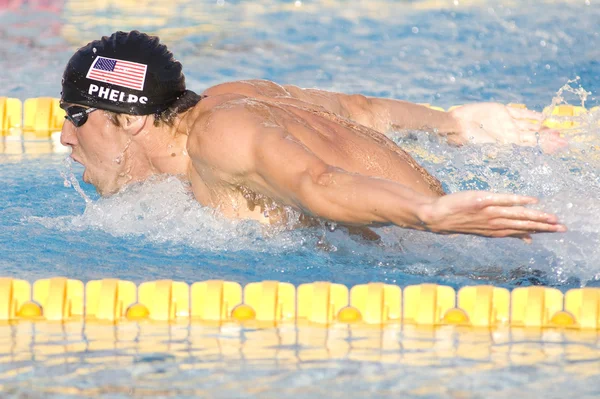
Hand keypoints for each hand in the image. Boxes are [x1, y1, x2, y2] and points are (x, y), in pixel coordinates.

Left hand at [418, 191, 566, 241]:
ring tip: (552, 218)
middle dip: (544, 226)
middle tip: (563, 227)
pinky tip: (531, 200)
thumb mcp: (483, 230)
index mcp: (496, 230)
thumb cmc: (460, 221)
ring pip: (516, 215)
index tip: (558, 230)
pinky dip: (517, 200)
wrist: (436, 217)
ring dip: (535, 216)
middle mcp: (494, 223)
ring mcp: (489, 212)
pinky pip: (503, 200)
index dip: (540, 230)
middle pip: (523, 224)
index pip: (522, 230)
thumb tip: (527, 238)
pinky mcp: (481, 201)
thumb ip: (505, 232)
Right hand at [449, 103, 567, 152]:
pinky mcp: (502, 111)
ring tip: (557, 131)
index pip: (529, 146)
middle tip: (563, 141)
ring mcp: (507, 122)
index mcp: (506, 145)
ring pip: (530, 125)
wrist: (455, 125)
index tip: (556, 149)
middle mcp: (509, 134)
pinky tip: (543, 118)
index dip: (542, 147)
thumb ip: (499, 149)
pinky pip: (521, 113)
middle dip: (547, 139)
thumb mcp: (483, 147)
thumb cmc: (465, 140)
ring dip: (543, 128)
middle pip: (533, 136)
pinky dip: (532, 115)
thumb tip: (514, 154)